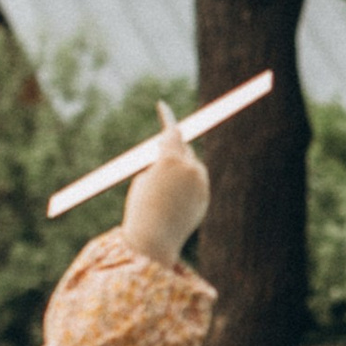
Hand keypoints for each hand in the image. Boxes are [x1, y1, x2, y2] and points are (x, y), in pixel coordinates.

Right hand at [122, 100, 210, 265]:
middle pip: (183, 147)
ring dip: (181, 169)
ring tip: (165, 190)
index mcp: (168, 160)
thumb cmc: (141, 208)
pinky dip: (188, 185)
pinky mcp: (204, 195)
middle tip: (161, 153)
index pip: (170, 131)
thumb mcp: (143, 179)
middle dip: (173, 148)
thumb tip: (171, 160)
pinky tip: (175, 201)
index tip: (162, 106)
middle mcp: (188, 167)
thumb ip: (159, 164)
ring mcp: (199, 182)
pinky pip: (196, 182)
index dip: (166, 117)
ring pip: (192, 165)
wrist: (154, 239)